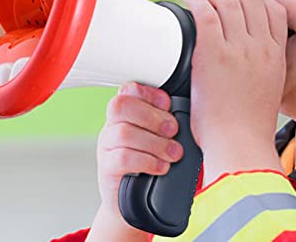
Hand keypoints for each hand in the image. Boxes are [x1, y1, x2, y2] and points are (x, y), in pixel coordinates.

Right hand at [90, 82, 182, 237]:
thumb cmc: (150, 165)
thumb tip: (188, 113)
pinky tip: (161, 166)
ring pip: (123, 133)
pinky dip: (147, 160)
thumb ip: (165, 122)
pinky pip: (122, 158)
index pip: (128, 90)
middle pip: (121, 106)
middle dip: (152, 116)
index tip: (168, 103)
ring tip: (173, 153)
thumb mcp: (158, 138)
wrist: (133, 204)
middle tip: (173, 130)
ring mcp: (106, 147)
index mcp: (125, 113)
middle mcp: (112, 126)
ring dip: (154, 142)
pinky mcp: (106, 168)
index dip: (148, 93)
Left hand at [181, 0, 286, 180]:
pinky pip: (206, 13)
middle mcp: (260, 47)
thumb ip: (259, 64)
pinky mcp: (214, 55)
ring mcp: (238, 49)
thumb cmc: (247, 124)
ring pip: (227, 0)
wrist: (239, 145)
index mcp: (275, 54)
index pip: (271, 8)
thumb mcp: (267, 87)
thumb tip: (240, 49)